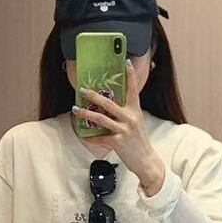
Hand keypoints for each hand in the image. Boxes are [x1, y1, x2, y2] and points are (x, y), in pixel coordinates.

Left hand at [72, 57, 166, 193]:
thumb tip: (110, 107)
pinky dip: (90, 137)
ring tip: (76, 109)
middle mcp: (130, 118)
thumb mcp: (136, 123)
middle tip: (83, 90)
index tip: (125, 62)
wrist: (145, 160)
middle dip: (94, 96)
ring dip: (86, 114)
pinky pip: (100, 138)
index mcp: (135, 110)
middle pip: (109, 103)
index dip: (130, 75)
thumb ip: (126, 114)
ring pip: (101, 119)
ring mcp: (124, 130)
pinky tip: (83, 135)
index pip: (133, 89)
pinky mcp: (118, 142)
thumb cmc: (139, 141)